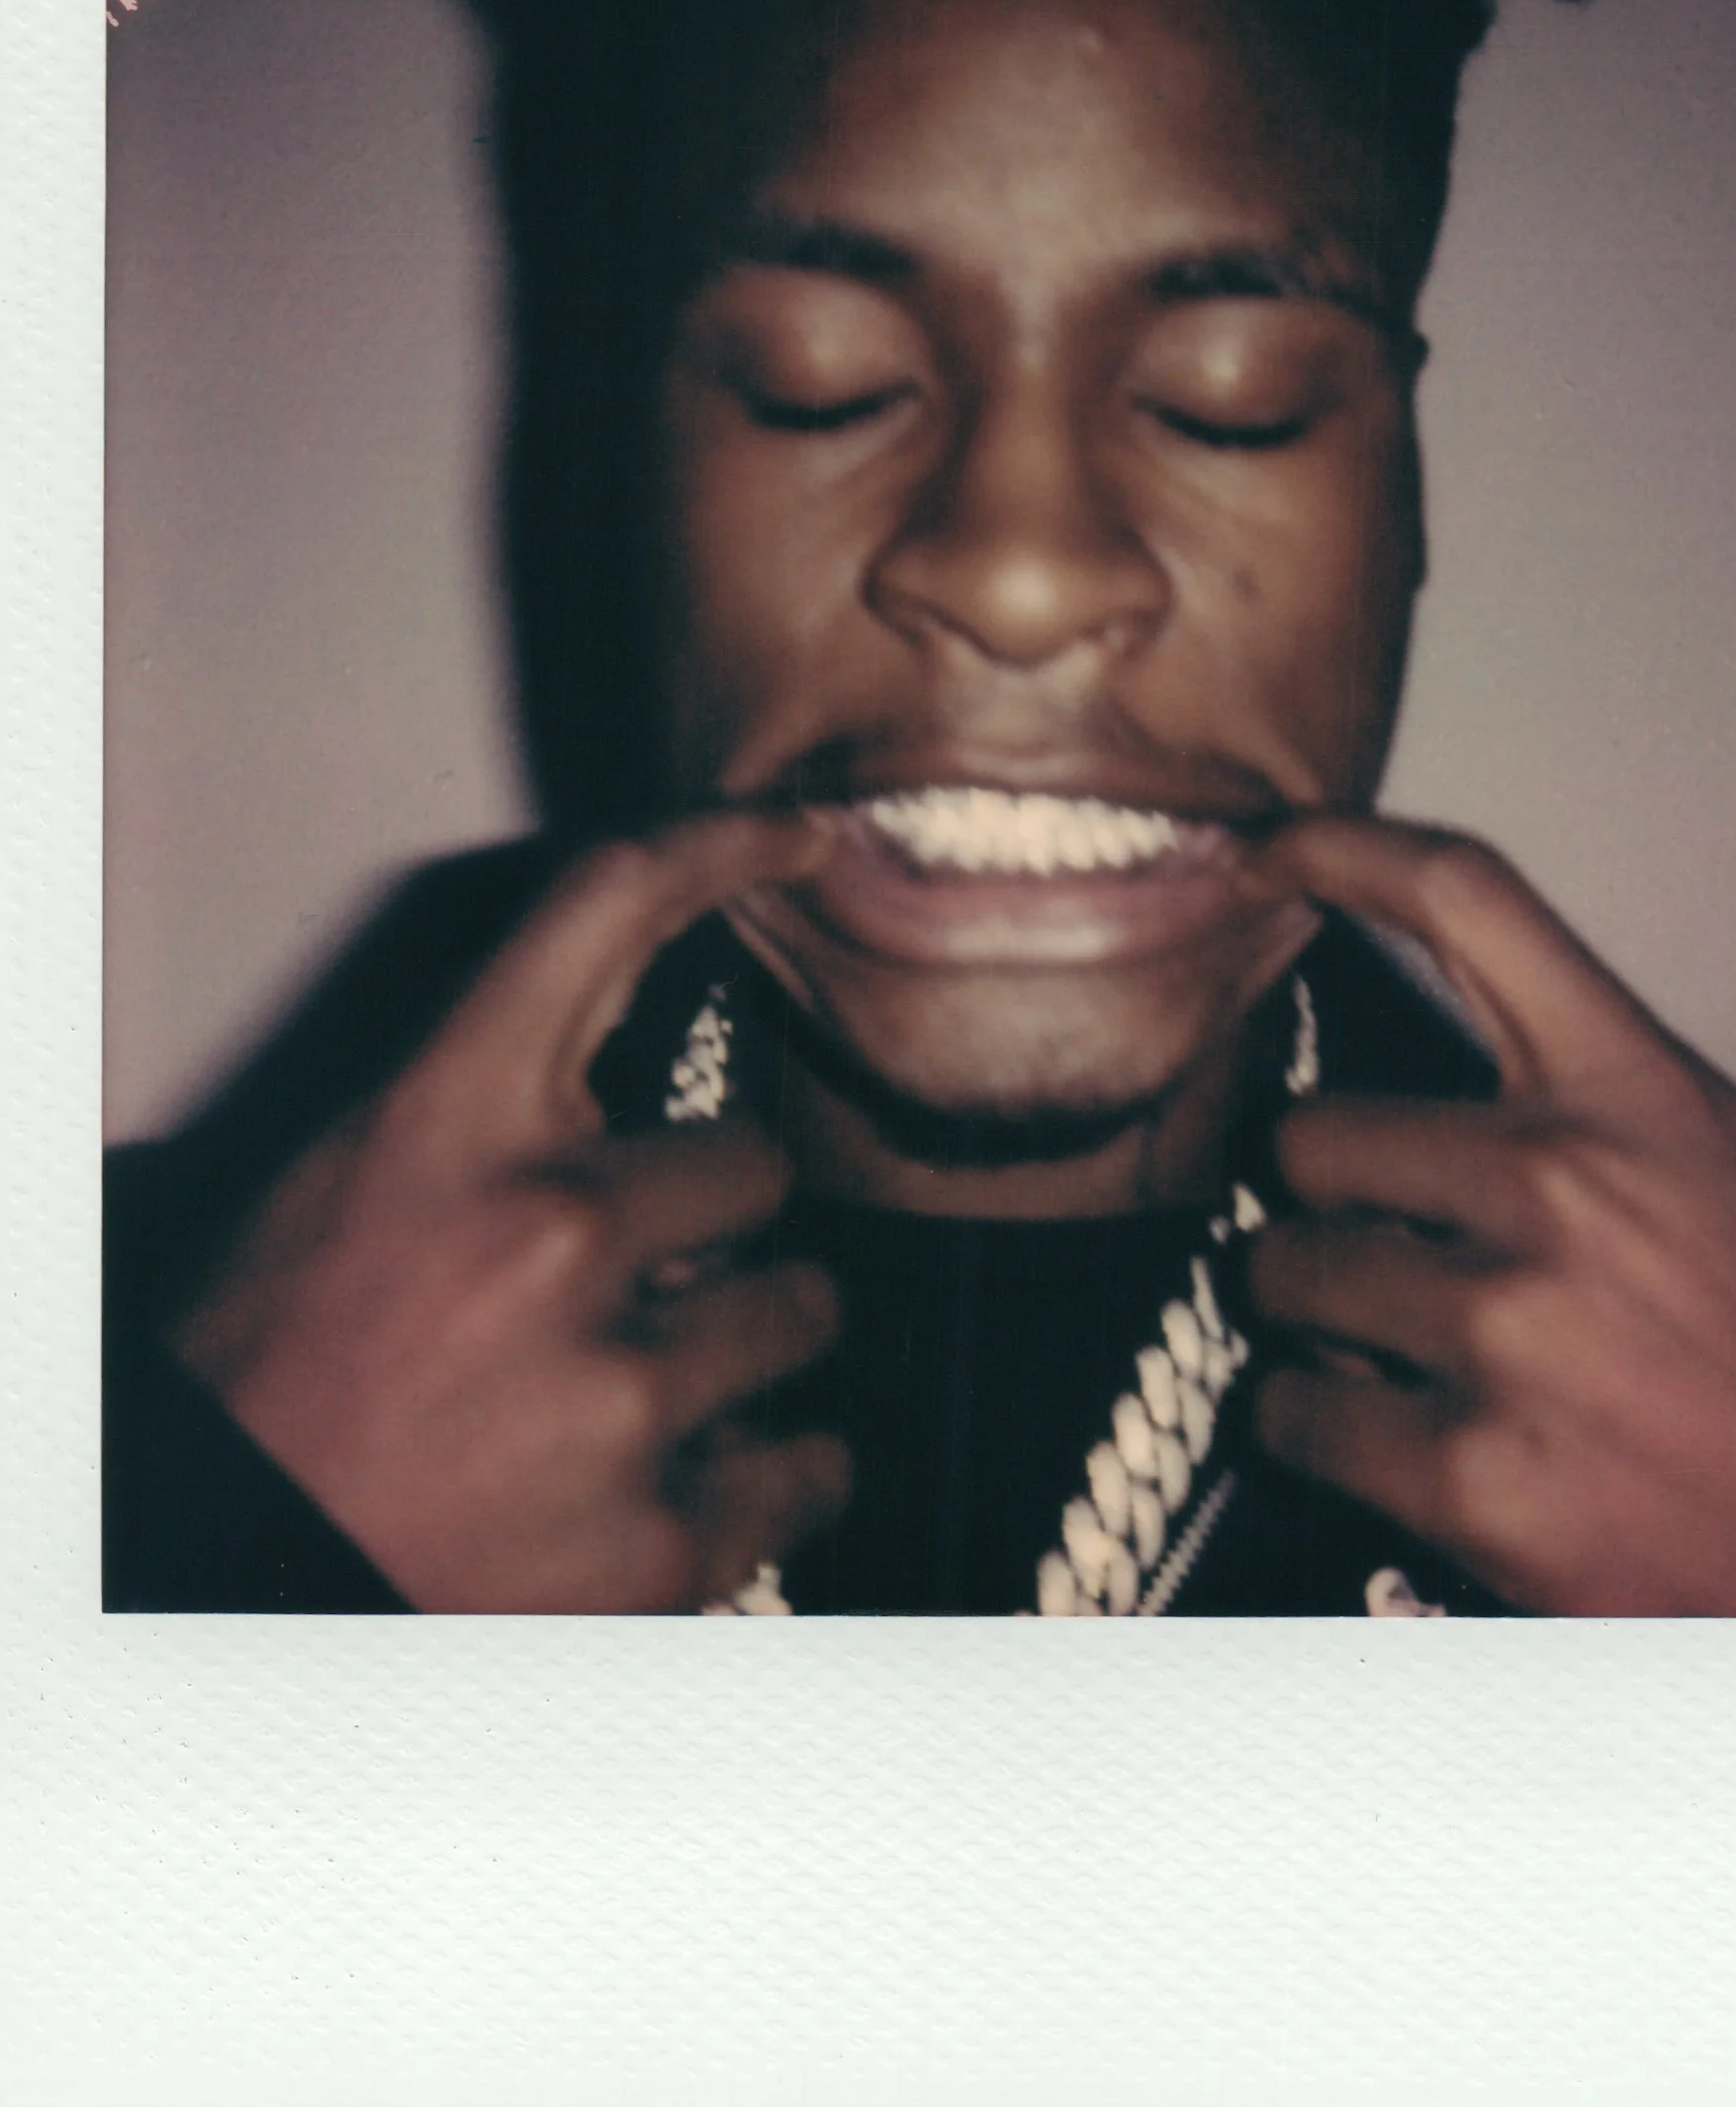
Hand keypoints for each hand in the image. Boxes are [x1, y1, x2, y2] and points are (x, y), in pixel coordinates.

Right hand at [173, 814, 850, 1612]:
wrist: (228, 1592)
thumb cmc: (266, 1387)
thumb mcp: (343, 1188)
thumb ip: (485, 1108)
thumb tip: (627, 1057)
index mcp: (445, 1126)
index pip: (609, 909)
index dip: (724, 845)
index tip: (804, 838)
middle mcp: (546, 1235)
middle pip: (753, 1161)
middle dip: (712, 1225)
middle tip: (640, 1285)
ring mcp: (616, 1389)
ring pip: (802, 1309)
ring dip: (746, 1347)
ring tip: (641, 1396)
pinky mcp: (663, 1537)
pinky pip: (812, 1465)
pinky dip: (769, 1476)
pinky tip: (678, 1483)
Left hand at [1245, 818, 1735, 1616]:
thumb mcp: (1735, 1184)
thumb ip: (1595, 1124)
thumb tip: (1444, 1116)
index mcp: (1642, 1097)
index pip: (1467, 904)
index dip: (1338, 852)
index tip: (1260, 855)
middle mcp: (1563, 1189)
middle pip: (1311, 1134)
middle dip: (1320, 1206)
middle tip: (1364, 1255)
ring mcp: (1508, 1326)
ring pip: (1280, 1275)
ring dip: (1312, 1322)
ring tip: (1392, 1361)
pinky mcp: (1469, 1471)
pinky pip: (1290, 1411)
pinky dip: (1312, 1430)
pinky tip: (1385, 1449)